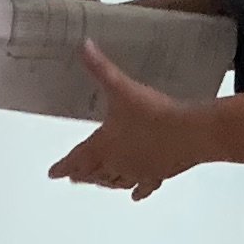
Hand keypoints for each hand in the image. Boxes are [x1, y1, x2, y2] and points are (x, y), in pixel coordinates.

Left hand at [47, 42, 210, 201]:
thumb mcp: (122, 87)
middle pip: (94, 173)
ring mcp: (138, 172)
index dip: (63, 166)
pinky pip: (145, 187)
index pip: (77, 158)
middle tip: (73, 177)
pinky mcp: (159, 175)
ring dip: (105, 182)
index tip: (53, 173)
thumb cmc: (153, 113)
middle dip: (83, 174)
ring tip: (99, 182)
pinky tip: (137, 197)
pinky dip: (138, 192)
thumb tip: (84, 46)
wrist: (190, 132)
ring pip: (116, 181)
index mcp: (104, 145)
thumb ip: (100, 67)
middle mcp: (117, 163)